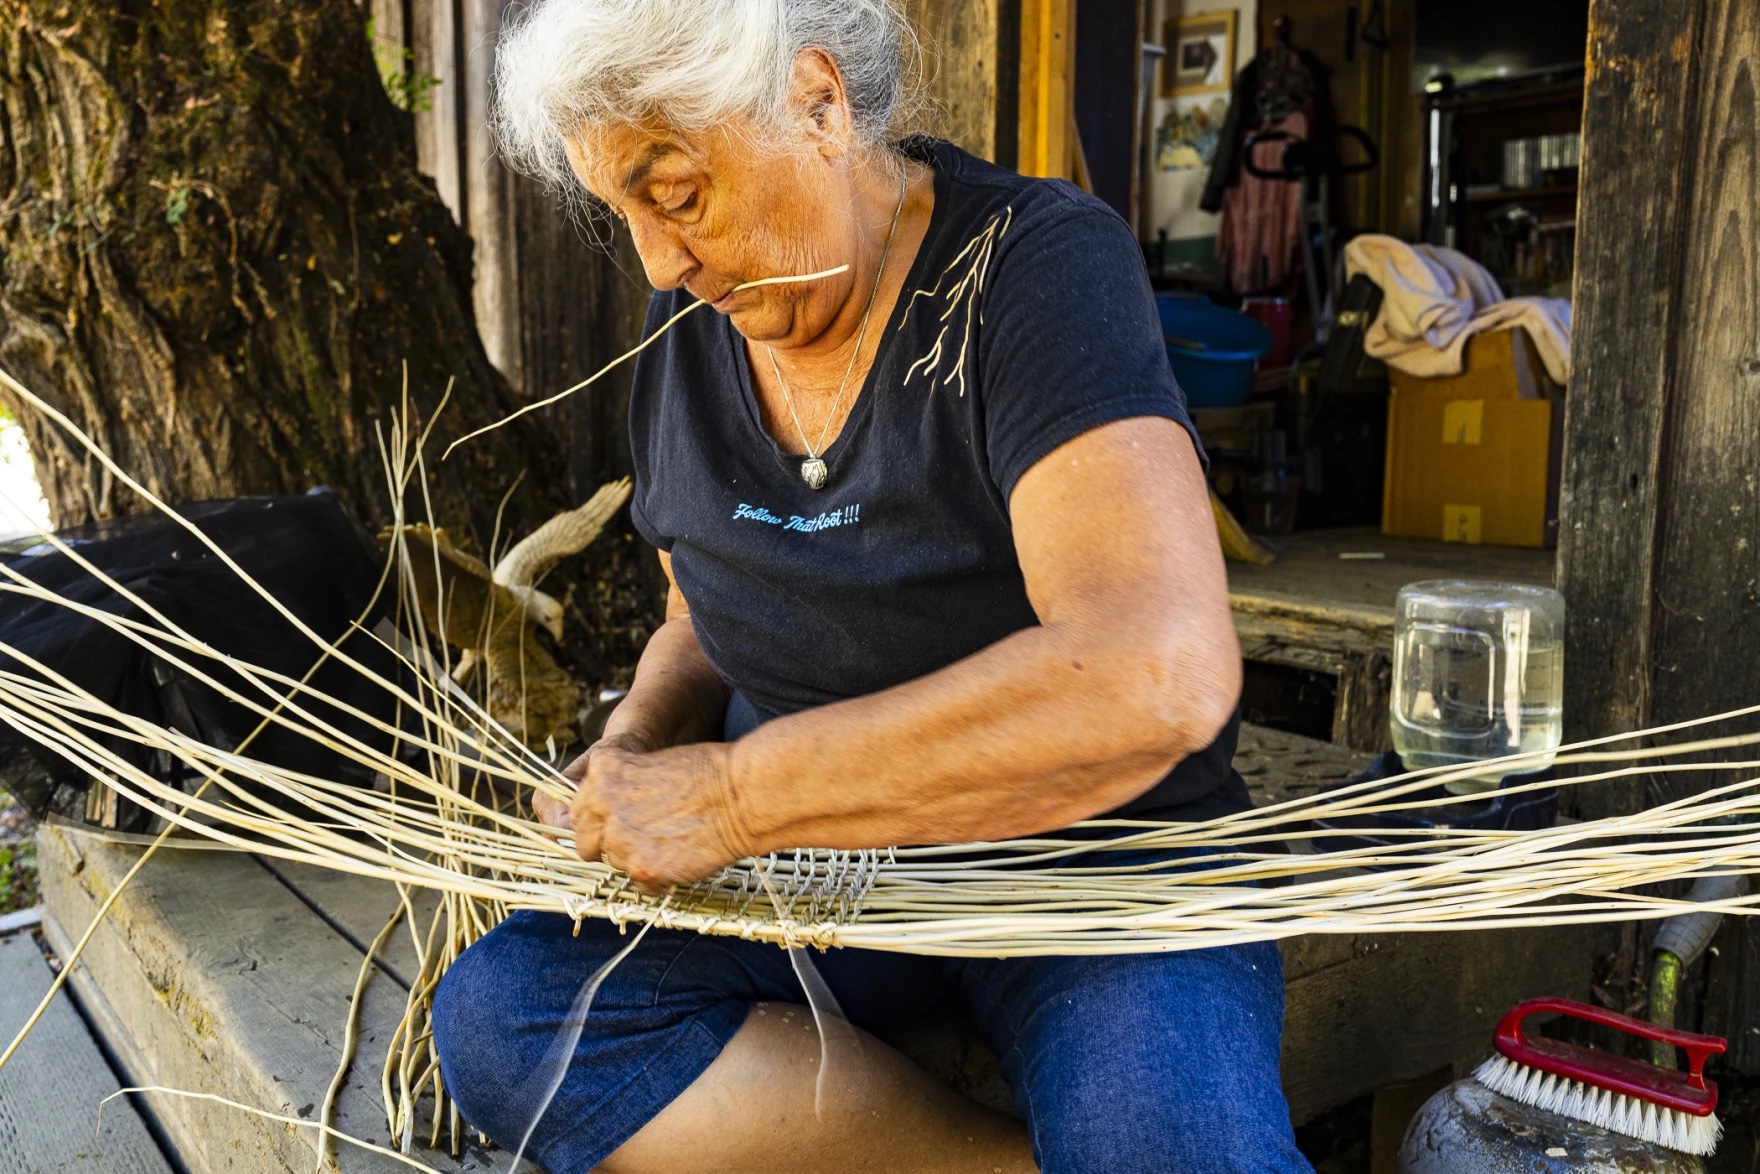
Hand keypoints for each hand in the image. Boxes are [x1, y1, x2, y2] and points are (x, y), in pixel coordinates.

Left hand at [539, 736, 748, 892]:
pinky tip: (682, 859)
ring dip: (638, 860)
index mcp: (602, 772)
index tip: (617, 825)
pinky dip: (659, 878)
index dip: (600, 821)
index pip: (578, 810)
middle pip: (584, 842)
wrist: (741, 795)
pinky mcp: (641, 867)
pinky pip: (641, 885)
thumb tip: (612, 817)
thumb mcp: (651, 765)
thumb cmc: (707, 774)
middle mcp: (600, 804)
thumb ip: (623, 789)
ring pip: (616, 864)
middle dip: (609, 846)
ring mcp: (619, 839)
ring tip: (673, 845)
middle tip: (641, 842)